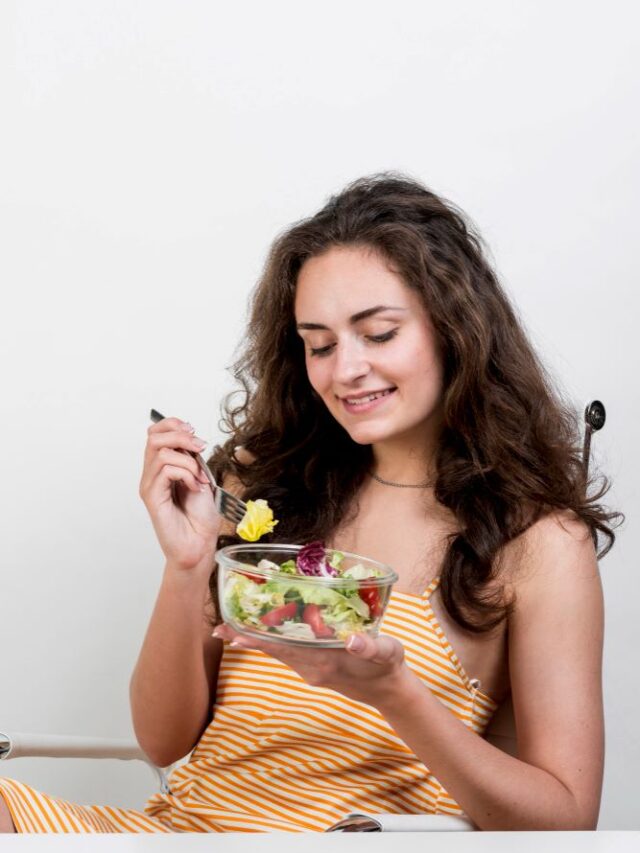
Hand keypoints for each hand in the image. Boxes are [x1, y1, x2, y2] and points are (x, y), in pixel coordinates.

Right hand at [139, 416, 222, 570]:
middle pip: (154, 437)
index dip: (172, 424)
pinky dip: (186, 474)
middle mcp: (151, 475)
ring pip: (161, 452)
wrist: (199, 544)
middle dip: (181, 436)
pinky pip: (166, 470)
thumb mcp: (200, 478)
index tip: (193, 430)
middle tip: (200, 448)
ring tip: (200, 478)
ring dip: (188, 461)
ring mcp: (150, 485)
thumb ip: (191, 459)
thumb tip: (191, 439)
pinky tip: (195, 487)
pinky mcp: (152, 497)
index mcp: (162, 468)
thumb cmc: (201, 517)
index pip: (155, 433)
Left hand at [212, 624, 410, 708]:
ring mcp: (312, 668)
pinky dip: (273, 642)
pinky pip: (289, 652)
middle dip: (247, 638)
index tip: (235, 635)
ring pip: (279, 651)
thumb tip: (353, 640)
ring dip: (256, 640)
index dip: (260, 640)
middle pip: (274, 650)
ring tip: (230, 629)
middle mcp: (313, 666)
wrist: (390, 691)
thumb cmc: (389, 666)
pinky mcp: (315, 667)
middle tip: (219, 627)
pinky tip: (264, 631)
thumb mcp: (387, 652)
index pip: (285, 648)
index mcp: (325, 660)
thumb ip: (371, 646)